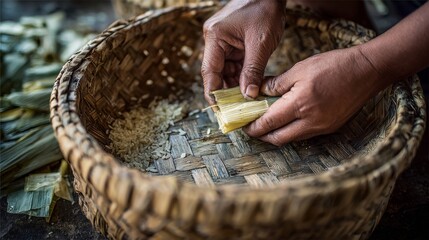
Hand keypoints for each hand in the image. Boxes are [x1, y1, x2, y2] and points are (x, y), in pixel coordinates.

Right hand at [201, 0, 285, 104]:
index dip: (214, 93)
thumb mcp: (261, 43)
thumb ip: (253, 71)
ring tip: (245, 102)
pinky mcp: (232, 43)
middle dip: (226, 92)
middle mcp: (214, 40)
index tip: (221, 111)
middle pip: (216, 73)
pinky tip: (249, 89)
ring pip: (226, 71)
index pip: (210, 72)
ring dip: (235, 86)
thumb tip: (248, 96)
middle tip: (236, 111)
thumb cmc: (265, 9)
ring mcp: (222, 42)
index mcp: (215, 37)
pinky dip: (241, 77)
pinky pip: (234, 65)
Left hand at [243, 47, 384, 145]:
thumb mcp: (300, 69)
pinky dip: (292, 131)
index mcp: (300, 104)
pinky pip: (305, 135)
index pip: (269, 123)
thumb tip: (259, 92)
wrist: (366, 71)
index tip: (244, 126)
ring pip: (292, 139)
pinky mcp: (330, 128)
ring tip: (268, 123)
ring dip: (277, 134)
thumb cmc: (333, 66)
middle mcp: (310, 121)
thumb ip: (277, 84)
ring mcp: (322, 127)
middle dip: (262, 136)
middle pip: (279, 138)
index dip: (254, 127)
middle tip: (253, 127)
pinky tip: (288, 120)